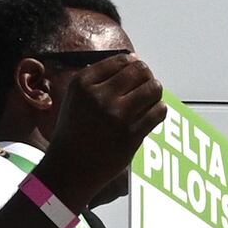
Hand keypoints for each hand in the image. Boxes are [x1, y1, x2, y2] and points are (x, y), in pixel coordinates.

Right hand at [37, 52, 168, 210]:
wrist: (69, 169)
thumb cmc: (74, 132)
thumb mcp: (75, 97)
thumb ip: (98, 77)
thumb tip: (134, 59)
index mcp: (83, 83)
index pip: (122, 60)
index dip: (134, 64)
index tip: (135, 74)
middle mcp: (99, 96)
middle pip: (140, 70)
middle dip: (147, 76)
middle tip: (145, 85)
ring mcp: (116, 116)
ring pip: (153, 88)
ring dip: (155, 92)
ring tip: (149, 99)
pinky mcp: (130, 135)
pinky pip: (158, 112)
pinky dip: (159, 110)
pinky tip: (151, 114)